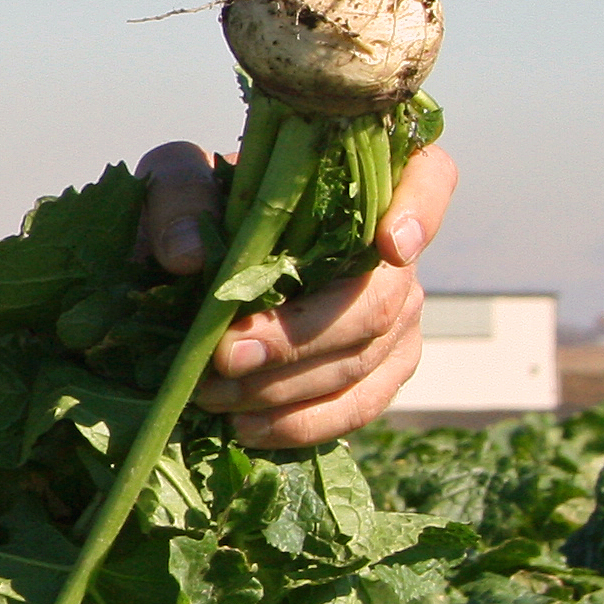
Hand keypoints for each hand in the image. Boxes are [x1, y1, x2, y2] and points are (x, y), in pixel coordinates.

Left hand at [134, 139, 459, 446]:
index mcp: (358, 187)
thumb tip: (189, 254)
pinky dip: (301, 422)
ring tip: (214, 395)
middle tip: (227, 355)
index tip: (390, 246)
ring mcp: (394, 317)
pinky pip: (357, 406)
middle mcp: (393, 253)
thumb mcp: (173, 179)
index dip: (425, 209)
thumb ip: (178, 199)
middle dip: (301, 336)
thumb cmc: (193, 209)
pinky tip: (246, 426)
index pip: (430, 176)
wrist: (178, 268)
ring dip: (287, 386)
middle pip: (380, 301)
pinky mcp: (375, 372)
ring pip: (364, 360)